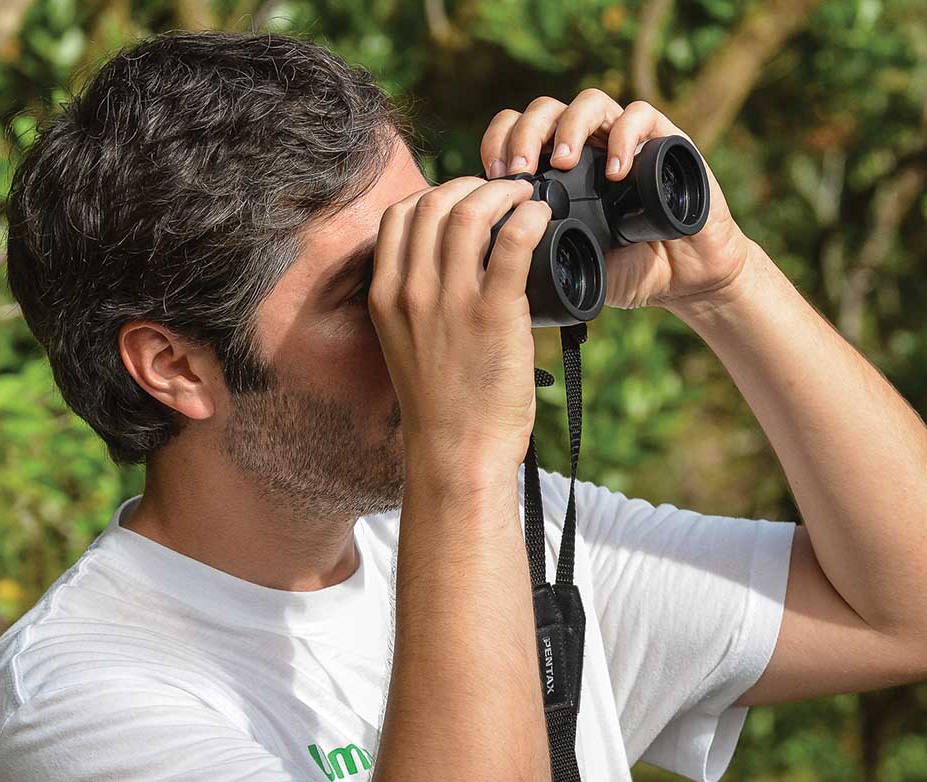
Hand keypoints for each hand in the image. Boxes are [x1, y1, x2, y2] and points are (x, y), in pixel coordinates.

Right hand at [369, 176, 554, 472]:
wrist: (458, 453)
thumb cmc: (443, 406)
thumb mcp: (408, 345)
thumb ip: (419, 304)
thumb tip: (454, 268)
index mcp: (385, 296)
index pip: (399, 216)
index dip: (436, 194)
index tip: (466, 200)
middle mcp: (411, 291)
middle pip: (434, 203)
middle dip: (473, 184)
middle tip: (505, 192)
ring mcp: (450, 301)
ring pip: (470, 212)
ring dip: (504, 192)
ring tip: (526, 197)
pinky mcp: (493, 314)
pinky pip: (511, 243)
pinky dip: (529, 217)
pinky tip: (541, 216)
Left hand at [479, 90, 753, 313]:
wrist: (686, 279)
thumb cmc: (628, 270)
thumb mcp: (573, 262)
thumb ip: (541, 248)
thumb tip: (495, 248)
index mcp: (559, 169)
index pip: (517, 131)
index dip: (498, 142)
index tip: (492, 175)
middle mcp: (590, 146)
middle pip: (546, 110)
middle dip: (525, 132)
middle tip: (518, 169)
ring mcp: (626, 139)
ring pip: (589, 102)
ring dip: (569, 126)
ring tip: (562, 162)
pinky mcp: (665, 141)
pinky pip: (641, 116)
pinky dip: (625, 137)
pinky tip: (617, 171)